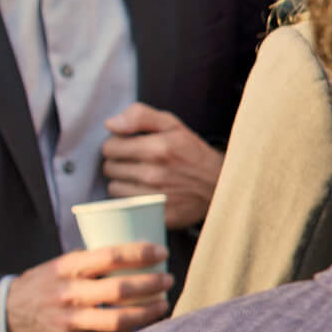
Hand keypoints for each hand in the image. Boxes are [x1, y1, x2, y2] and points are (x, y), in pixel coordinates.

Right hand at [6, 243, 170, 331]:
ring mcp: (69, 321)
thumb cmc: (46, 285)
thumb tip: (138, 253)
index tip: (162, 252)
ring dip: (148, 312)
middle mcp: (68, 293)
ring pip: (119, 319)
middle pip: (120, 289)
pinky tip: (145, 324)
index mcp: (66, 268)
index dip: (141, 253)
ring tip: (163, 304)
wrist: (6, 316)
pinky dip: (132, 331)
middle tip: (168, 279)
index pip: (110, 256)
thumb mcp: (60, 265)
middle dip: (152, 284)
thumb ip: (91, 261)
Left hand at [102, 104, 223, 228]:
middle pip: (110, 168)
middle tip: (139, 162)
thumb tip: (110, 124)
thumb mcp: (173, 125)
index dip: (118, 145)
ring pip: (115, 187)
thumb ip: (140, 115)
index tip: (132, 147)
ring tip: (144, 178)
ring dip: (125, 182)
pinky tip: (148, 193)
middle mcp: (155, 174)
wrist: (222, 185)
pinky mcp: (158, 216)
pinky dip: (133, 199)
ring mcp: (157, 198)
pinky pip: (127, 206)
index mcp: (158, 148)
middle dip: (121, 163)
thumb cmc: (192, 153)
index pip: (109, 147)